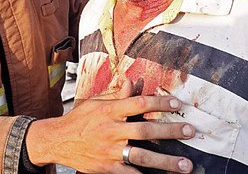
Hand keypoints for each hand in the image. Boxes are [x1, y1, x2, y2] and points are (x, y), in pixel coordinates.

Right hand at [26, 79, 194, 172]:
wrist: (58, 141)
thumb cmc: (79, 119)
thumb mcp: (95, 102)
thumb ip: (116, 94)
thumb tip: (132, 82)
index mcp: (109, 110)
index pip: (139, 103)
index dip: (160, 102)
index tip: (178, 103)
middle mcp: (111, 130)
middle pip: (145, 130)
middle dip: (170, 131)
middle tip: (190, 131)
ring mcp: (109, 151)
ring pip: (142, 156)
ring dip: (167, 161)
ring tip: (186, 164)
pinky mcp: (107, 168)